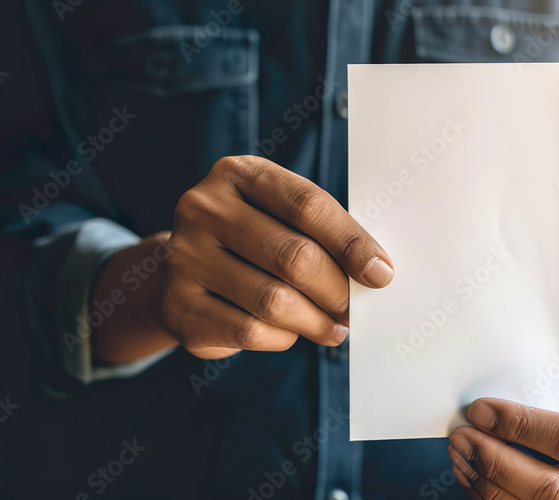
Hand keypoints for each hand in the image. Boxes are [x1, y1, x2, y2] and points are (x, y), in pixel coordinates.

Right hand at [93, 155, 393, 360]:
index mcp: (237, 174)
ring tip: (333, 327)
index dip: (351, 242)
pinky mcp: (179, 306)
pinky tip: (291, 332)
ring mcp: (185, 257)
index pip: (307, 205)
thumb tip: (374, 271)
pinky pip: (250, 331)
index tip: (381, 273)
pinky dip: (283, 338)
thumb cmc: (250, 243)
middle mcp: (203, 208)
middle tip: (352, 309)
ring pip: (273, 300)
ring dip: (315, 321)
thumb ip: (319, 232)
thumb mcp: (277, 217)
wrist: (178, 275)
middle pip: (293, 255)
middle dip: (336, 289)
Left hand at [448, 364, 558, 499]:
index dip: (520, 427)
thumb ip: (542, 397)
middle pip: (553, 489)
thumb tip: (482, 410)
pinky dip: (496, 498)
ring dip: (489, 485)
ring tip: (461, 456)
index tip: (480, 411)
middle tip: (461, 438)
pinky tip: (474, 477)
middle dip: (496, 463)